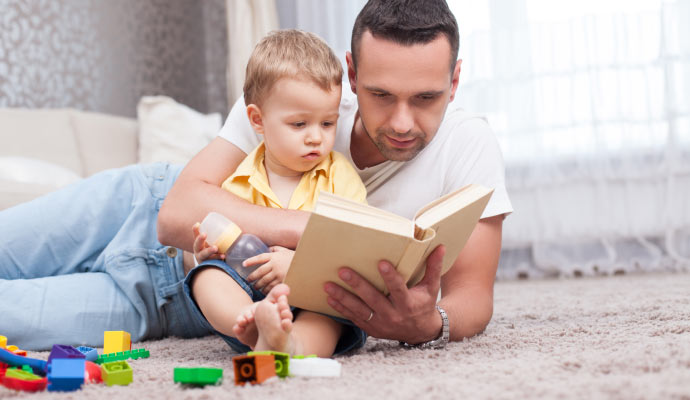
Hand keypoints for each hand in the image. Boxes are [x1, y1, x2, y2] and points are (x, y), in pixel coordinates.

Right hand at [192, 223, 225, 262]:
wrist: (212, 268)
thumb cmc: (213, 252)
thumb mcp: (213, 244)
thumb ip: (216, 236)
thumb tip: (228, 225)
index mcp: (199, 244)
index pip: (195, 236)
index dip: (195, 230)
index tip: (197, 224)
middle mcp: (199, 251)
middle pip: (197, 245)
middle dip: (200, 239)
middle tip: (204, 234)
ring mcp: (203, 259)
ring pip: (204, 254)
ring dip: (209, 250)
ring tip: (215, 248)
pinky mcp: (208, 265)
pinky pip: (212, 262)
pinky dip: (218, 258)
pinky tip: (223, 256)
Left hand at [245, 246, 293, 293]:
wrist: (306, 265)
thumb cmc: (294, 257)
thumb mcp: (284, 250)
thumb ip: (275, 249)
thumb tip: (268, 248)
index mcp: (274, 256)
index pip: (259, 258)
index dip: (251, 261)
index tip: (244, 264)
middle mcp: (275, 265)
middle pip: (260, 272)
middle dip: (252, 277)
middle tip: (248, 280)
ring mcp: (278, 274)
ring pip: (264, 281)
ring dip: (258, 285)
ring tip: (255, 287)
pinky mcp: (283, 281)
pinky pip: (272, 287)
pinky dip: (267, 289)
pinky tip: (264, 291)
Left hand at [324, 245, 445, 343]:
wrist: (420, 332)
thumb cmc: (424, 304)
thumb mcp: (431, 287)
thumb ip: (433, 267)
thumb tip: (440, 246)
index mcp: (408, 303)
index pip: (399, 289)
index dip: (390, 277)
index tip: (381, 263)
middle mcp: (393, 315)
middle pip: (373, 298)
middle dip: (357, 284)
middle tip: (342, 271)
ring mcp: (381, 323)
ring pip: (359, 310)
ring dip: (342, 297)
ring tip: (328, 285)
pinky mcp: (371, 329)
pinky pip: (354, 318)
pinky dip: (341, 309)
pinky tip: (329, 299)